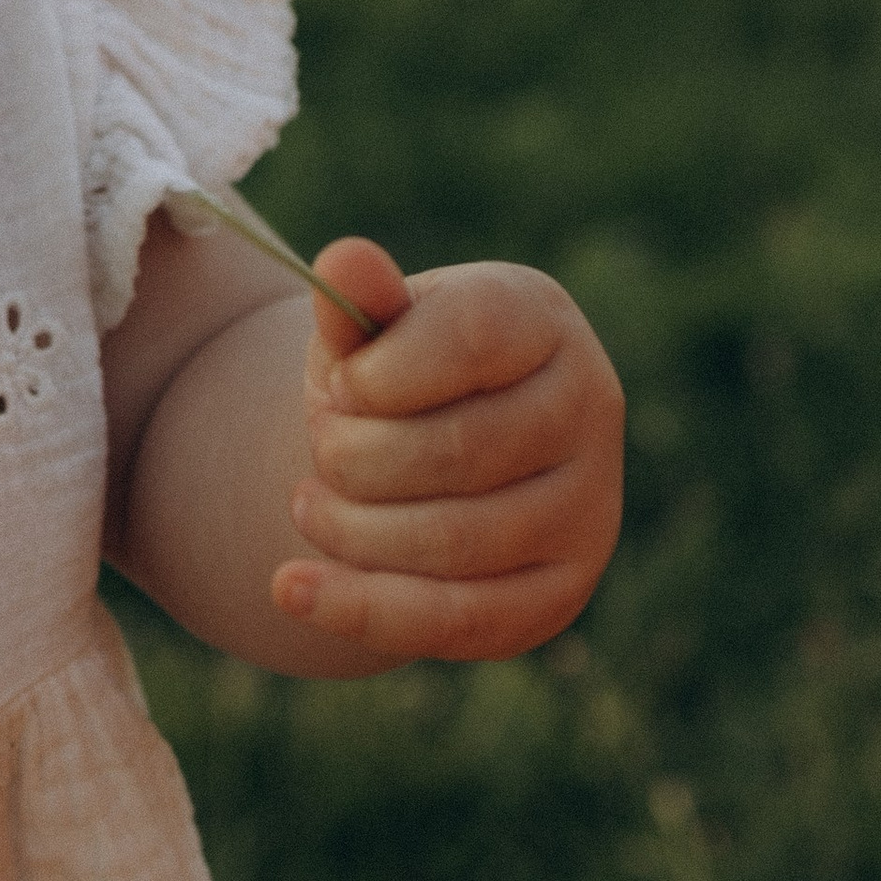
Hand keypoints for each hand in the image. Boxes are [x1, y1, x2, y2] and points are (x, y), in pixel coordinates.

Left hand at [271, 238, 622, 661]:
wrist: (436, 452)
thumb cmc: (397, 375)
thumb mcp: (371, 333)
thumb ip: (357, 306)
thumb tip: (343, 262)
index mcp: (540, 320)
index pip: (472, 337)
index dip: (380, 372)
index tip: (341, 384)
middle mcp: (589, 407)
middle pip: (459, 450)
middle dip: (354, 457)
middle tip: (320, 448)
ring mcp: (588, 506)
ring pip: (456, 542)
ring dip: (352, 531)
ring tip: (309, 505)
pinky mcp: (561, 591)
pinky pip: (460, 618)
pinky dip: (364, 609)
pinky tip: (291, 589)